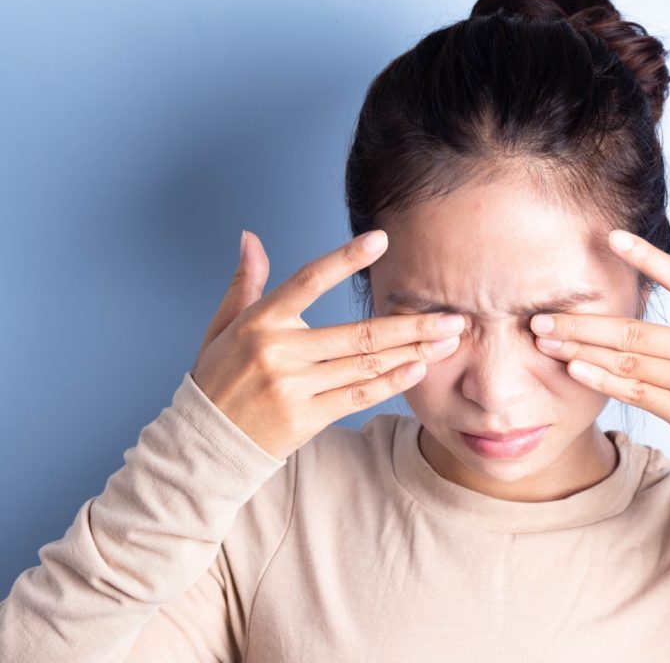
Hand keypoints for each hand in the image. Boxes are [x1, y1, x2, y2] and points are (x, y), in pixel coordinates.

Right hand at [190, 230, 465, 459]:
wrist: (204, 443)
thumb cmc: (217, 378)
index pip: (308, 281)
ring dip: (413, 351)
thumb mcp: (223, 327)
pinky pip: (358, 396)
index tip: (381, 239)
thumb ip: (245, 283)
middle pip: (358, 333)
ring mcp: (294, 387)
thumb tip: (250, 237)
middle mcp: (278, 352)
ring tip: (448, 341)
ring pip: (365, 365)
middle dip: (412, 324)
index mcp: (259, 322)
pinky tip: (419, 367)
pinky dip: (391, 382)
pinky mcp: (306, 418)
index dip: (345, 259)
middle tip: (454, 316)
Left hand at [529, 230, 669, 441]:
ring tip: (545, 340)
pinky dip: (603, 381)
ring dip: (582, 351)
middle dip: (583, 323)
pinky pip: (638, 395)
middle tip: (541, 316)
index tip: (610, 239)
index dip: (647, 259)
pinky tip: (573, 369)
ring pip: (630, 363)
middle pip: (636, 331)